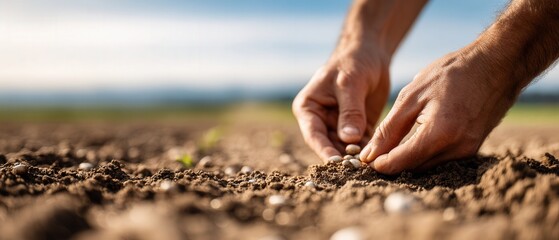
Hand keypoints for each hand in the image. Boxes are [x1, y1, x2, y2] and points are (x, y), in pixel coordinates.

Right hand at [293, 41, 389, 160]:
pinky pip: (361, 145)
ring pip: (344, 149)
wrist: (370, 54)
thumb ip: (350, 111)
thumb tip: (349, 139)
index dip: (323, 149)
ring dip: (355, 158)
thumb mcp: (350, 83)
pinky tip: (378, 160)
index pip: (313, 134)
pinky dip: (368, 153)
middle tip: (356, 169)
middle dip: (341, 158)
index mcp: (308, 108)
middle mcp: (320, 121)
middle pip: (328, 145)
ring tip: (369, 168)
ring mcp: (338, 127)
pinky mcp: (357, 129)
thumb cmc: (353, 62)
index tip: (336, 162)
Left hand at [360, 46, 517, 173]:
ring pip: (428, 166)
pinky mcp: (473, 149)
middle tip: (373, 155)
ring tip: (389, 149)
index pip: (403, 161)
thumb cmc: (451, 74)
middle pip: (415, 168)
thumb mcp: (412, 96)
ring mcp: (468, 151)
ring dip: (408, 161)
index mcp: (440, 133)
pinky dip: (425, 155)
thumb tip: (371, 154)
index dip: (381, 163)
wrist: (497, 64)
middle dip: (392, 164)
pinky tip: (412, 144)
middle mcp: (457, 148)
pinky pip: (442, 160)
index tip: (366, 160)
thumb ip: (390, 129)